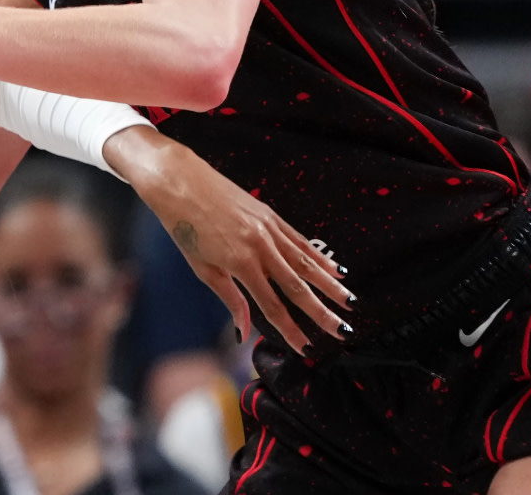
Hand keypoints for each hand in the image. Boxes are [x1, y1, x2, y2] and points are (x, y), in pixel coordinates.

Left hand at [104, 127, 350, 354]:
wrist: (180, 181)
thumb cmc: (185, 226)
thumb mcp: (202, 267)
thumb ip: (230, 299)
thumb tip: (244, 331)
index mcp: (240, 263)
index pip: (272, 305)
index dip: (291, 329)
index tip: (307, 348)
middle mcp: (260, 246)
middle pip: (298, 286)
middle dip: (322, 312)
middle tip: (343, 331)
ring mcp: (268, 229)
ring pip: (306, 262)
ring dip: (330, 285)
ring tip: (349, 302)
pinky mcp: (270, 215)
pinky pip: (299, 240)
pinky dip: (319, 257)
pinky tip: (335, 269)